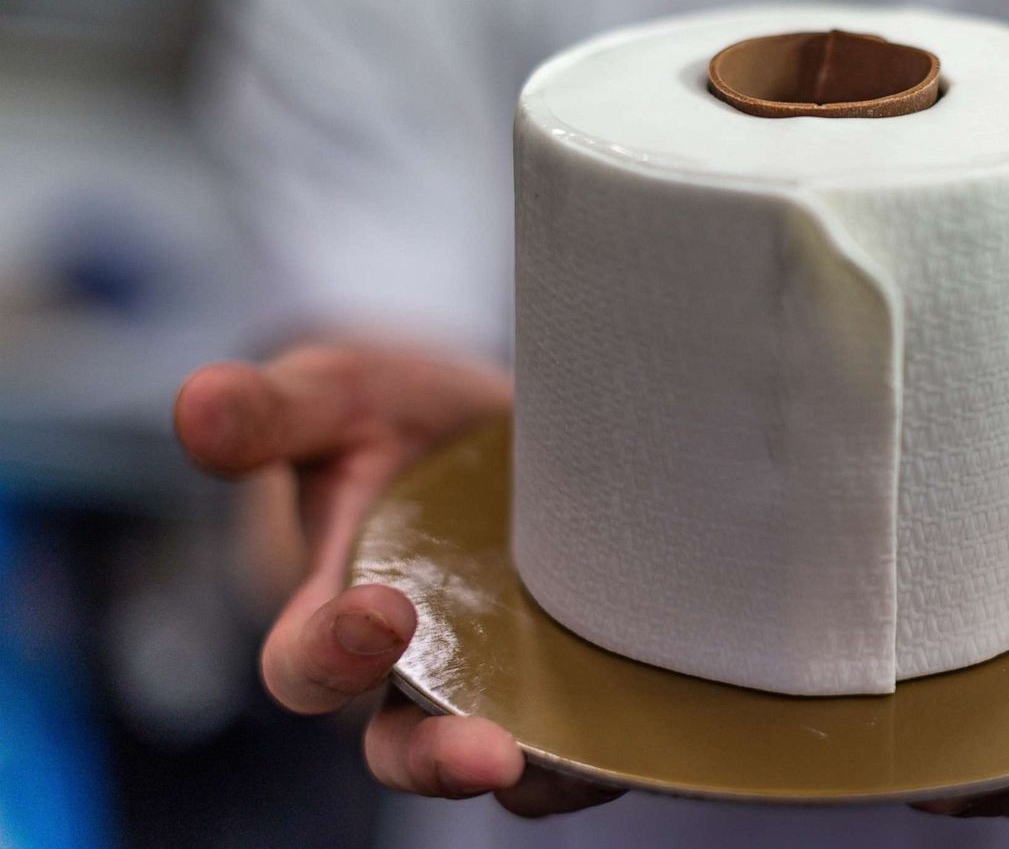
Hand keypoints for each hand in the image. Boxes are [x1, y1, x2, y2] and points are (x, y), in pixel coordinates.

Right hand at [175, 343, 623, 815]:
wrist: (503, 422)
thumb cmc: (400, 419)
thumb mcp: (337, 398)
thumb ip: (274, 412)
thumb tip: (198, 405)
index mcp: (339, 609)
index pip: (307, 665)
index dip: (332, 654)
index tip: (382, 612)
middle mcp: (415, 666)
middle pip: (403, 751)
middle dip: (436, 758)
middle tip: (487, 749)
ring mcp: (496, 679)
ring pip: (503, 763)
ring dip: (540, 772)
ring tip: (584, 764)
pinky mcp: (574, 679)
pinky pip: (584, 747)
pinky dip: (609, 753)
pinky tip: (648, 733)